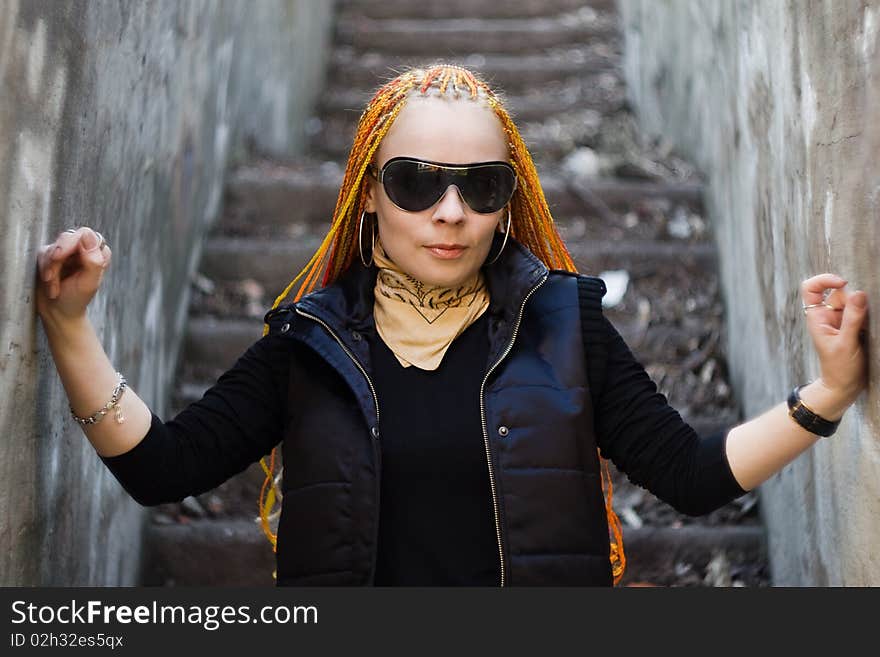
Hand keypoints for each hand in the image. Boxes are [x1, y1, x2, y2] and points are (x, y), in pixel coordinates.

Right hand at [35, 227, 111, 321]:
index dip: (71, 243)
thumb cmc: (76, 299)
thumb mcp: (89, 283)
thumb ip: (93, 260)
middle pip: (67, 238)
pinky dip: (44, 270)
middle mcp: (83, 250)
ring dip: (50, 269)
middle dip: (56, 259)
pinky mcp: (50, 256)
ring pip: (52, 247)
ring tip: (54, 288)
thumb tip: (89, 237)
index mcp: (97, 254)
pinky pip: (42, 254)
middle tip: (51, 277)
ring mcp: (66, 252)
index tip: (59, 257)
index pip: (86, 234)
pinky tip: (49, 283)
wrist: (58, 312)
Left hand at [800, 273, 868, 406]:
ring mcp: (842, 320)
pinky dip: (869, 317)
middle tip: (860, 320)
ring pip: (855, 302)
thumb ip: (853, 318)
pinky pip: (863, 313)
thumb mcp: (846, 343)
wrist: (845, 387)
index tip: (843, 283)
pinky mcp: (855, 326)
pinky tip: (869, 333)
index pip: (811, 288)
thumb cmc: (839, 368)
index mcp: (817, 317)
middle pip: (840, 293)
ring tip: (864, 331)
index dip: (824, 280)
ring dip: (864, 311)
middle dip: (854, 301)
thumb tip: (859, 293)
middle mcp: (828, 315)